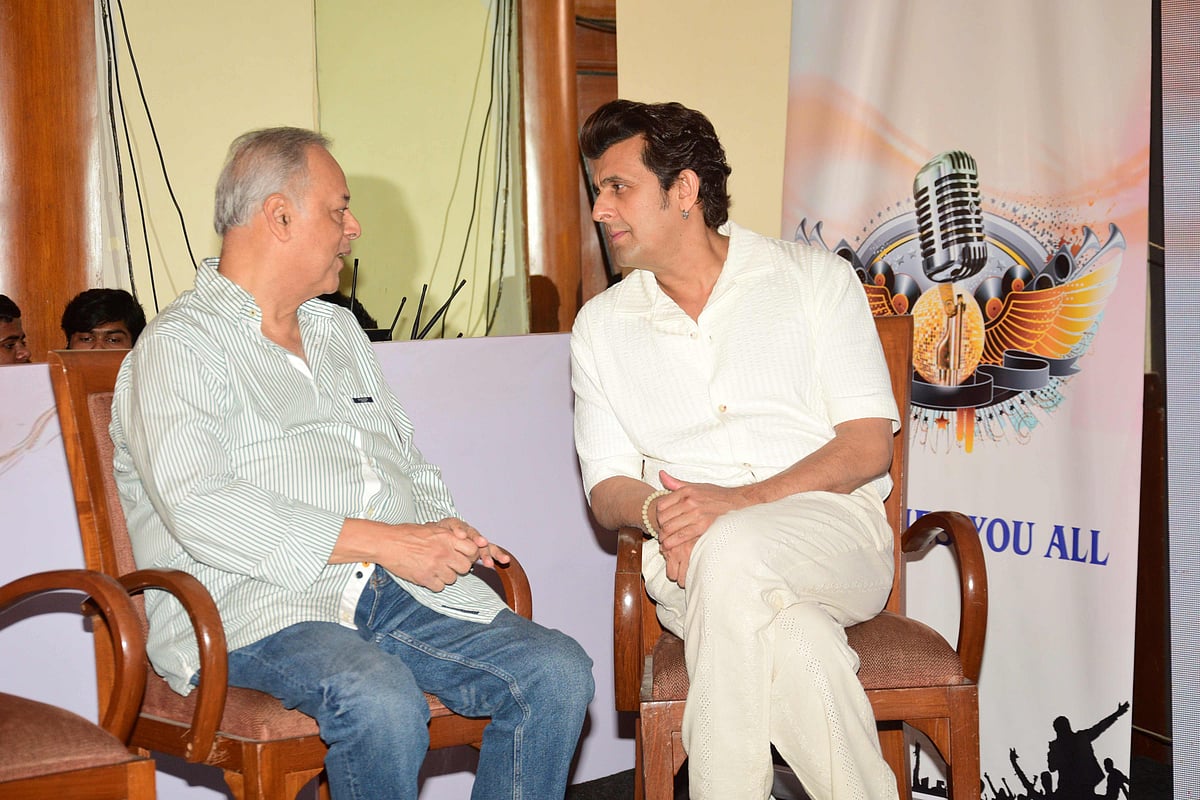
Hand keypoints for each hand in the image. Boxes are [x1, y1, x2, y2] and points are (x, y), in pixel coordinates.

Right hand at [380, 518, 506, 591]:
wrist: (387, 543)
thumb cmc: (406, 534)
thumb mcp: (432, 529)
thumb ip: (449, 537)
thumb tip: (464, 543)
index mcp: (447, 537)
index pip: (473, 550)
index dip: (469, 554)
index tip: (463, 555)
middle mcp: (444, 552)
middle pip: (465, 567)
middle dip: (458, 567)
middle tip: (448, 564)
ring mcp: (435, 566)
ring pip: (452, 579)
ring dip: (445, 576)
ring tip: (434, 568)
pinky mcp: (425, 578)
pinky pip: (439, 587)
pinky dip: (434, 584)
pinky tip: (427, 575)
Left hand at [654, 471, 750, 587]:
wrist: (738, 503)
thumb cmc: (716, 495)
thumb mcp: (696, 486)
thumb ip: (676, 483)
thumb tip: (661, 475)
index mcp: (686, 491)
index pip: (661, 505)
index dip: (658, 515)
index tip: (661, 521)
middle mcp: (690, 501)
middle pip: (663, 518)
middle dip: (660, 528)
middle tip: (661, 534)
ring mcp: (696, 514)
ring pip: (670, 528)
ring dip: (664, 537)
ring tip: (664, 542)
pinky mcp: (703, 526)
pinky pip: (681, 536)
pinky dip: (673, 542)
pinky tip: (670, 546)